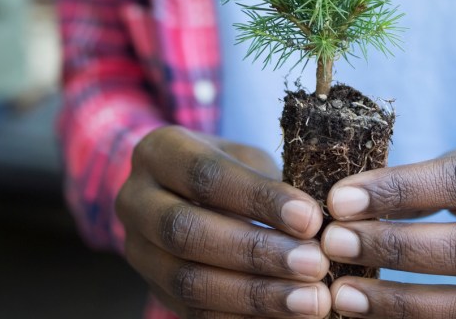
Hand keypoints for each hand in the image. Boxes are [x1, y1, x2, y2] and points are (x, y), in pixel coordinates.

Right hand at [117, 126, 331, 317]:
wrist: (183, 193)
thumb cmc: (230, 170)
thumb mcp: (246, 159)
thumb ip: (273, 184)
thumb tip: (319, 221)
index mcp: (158, 153)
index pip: (205, 176)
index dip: (258, 199)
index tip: (310, 218)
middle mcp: (136, 201)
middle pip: (187, 232)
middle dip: (256, 252)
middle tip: (314, 263)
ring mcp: (138, 252)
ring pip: (188, 282)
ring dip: (256, 295)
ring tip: (310, 299)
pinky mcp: (155, 290)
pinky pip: (195, 314)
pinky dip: (244, 318)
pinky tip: (287, 316)